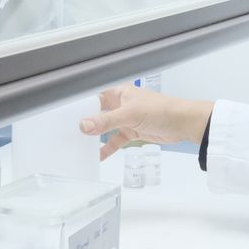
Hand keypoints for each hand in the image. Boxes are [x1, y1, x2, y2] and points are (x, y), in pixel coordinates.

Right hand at [78, 86, 212, 161]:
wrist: (183, 123)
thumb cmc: (160, 110)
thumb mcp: (130, 114)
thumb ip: (106, 121)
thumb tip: (84, 125)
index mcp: (119, 92)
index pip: (95, 96)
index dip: (81, 104)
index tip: (65, 114)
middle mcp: (121, 104)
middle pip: (98, 112)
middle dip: (85, 121)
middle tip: (67, 131)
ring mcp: (126, 118)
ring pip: (106, 127)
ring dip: (95, 136)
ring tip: (78, 144)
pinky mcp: (133, 132)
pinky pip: (115, 140)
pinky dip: (108, 148)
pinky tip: (97, 156)